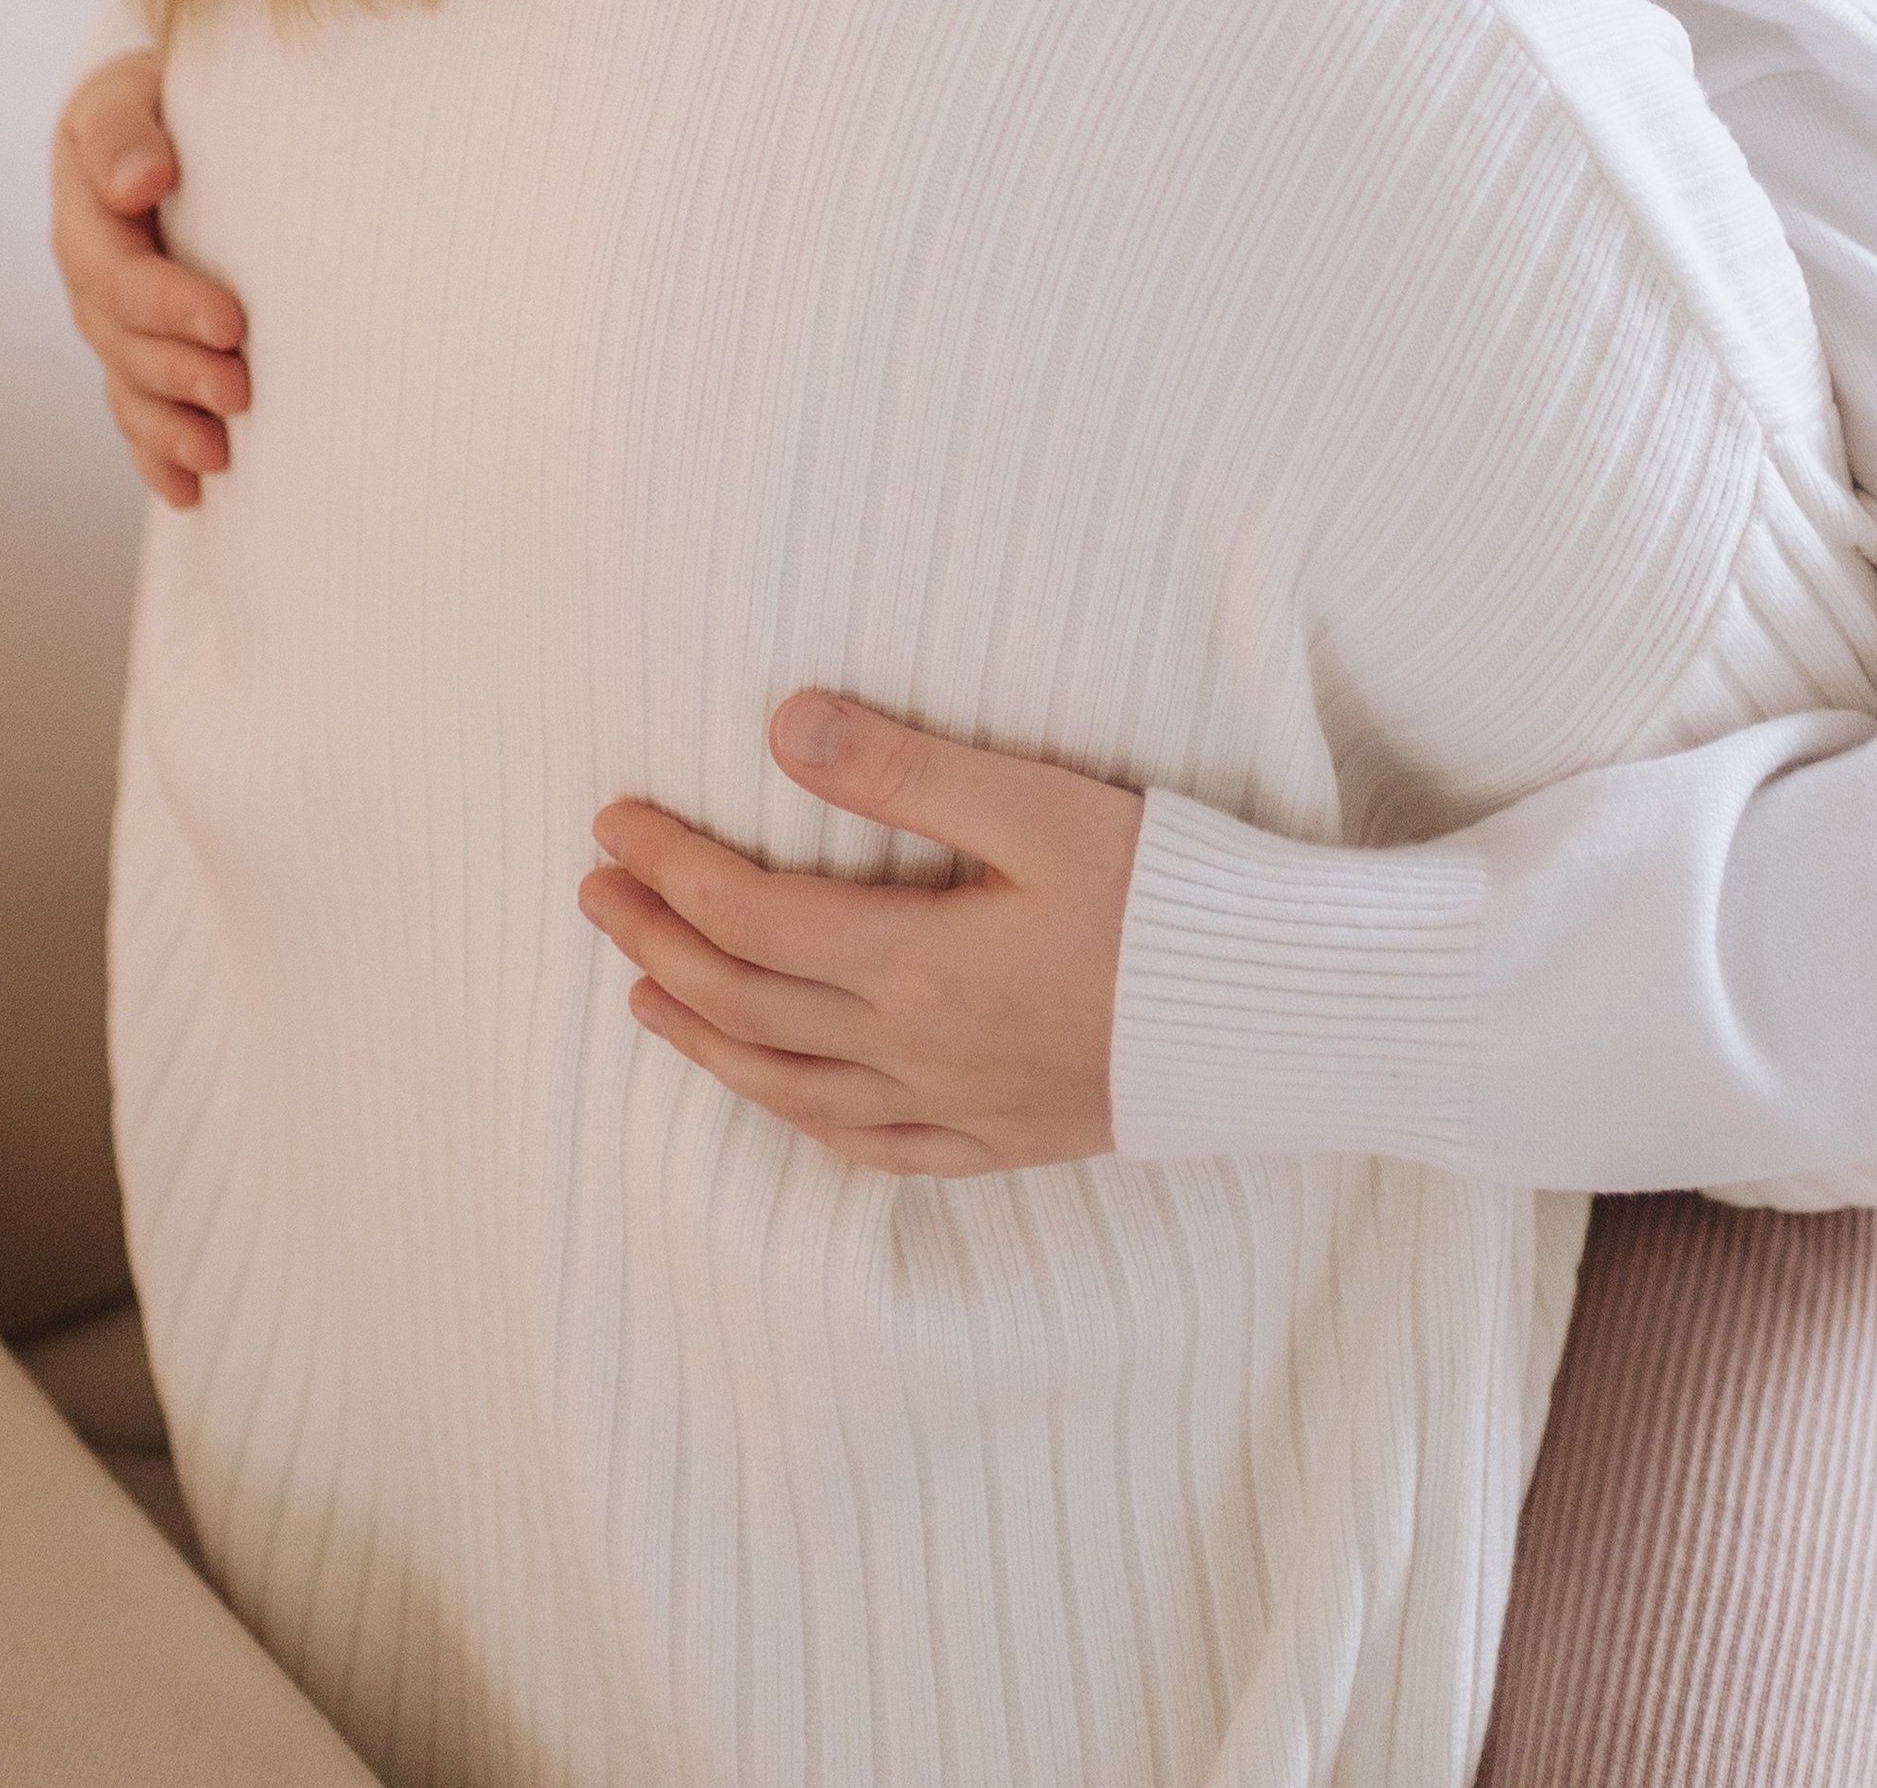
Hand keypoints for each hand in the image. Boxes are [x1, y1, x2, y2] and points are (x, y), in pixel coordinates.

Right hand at [50, 51, 249, 506]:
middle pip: (126, 343)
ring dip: (171, 428)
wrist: (168, 120)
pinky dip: (159, 456)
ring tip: (221, 455)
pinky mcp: (139, 349)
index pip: (119, 274)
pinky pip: (136, 413)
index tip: (231, 322)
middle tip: (243, 391)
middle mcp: (93, 278)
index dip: (170, 304)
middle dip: (182, 374)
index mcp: (86, 217)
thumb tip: (140, 180)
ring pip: (131, 387)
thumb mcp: (128, 93)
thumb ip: (123, 132)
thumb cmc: (161, 98)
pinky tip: (192, 491)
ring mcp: (113, 321)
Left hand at [579, 695, 1144, 1177]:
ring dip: (702, 1035)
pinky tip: (780, 1099)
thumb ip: (906, 771)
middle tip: (598, 887)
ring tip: (644, 993)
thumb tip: (784, 726)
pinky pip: (872, 1150)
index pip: (746, 913)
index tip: (613, 820)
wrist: (1278, 1015)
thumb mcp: (1039, 807)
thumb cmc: (1170, 894)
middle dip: (656, 941)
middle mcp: (914, 1051)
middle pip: (745, 1000)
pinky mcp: (1004, 1140)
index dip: (667, 865)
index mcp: (913, 965)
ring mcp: (956, 1108)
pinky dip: (803, 1121)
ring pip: (786, 1087)